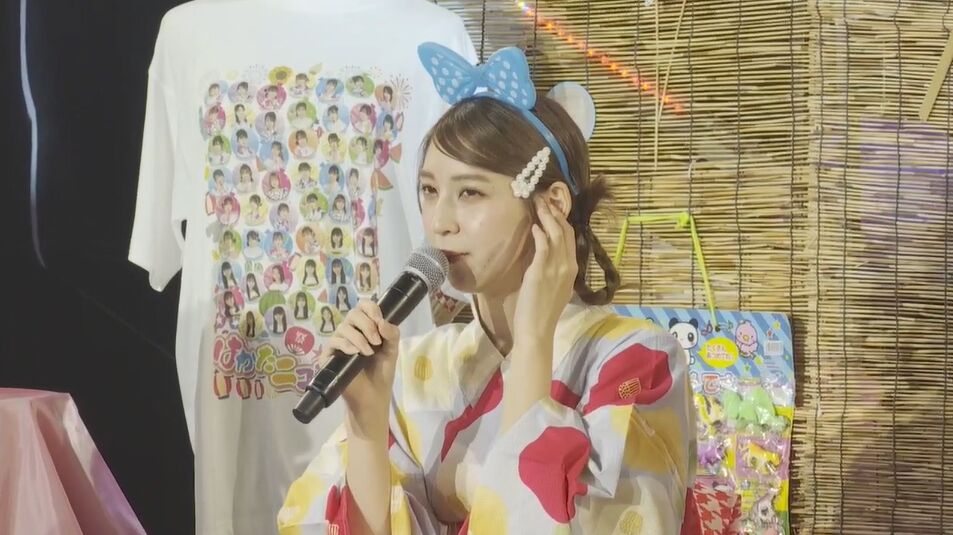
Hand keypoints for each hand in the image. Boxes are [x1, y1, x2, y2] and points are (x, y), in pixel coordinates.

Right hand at [320, 299, 400, 425]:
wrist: (373, 397)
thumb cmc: (381, 373)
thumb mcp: (392, 351)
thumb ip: (391, 334)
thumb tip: (382, 322)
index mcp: (365, 327)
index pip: (364, 306)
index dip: (371, 309)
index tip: (380, 321)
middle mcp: (350, 332)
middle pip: (353, 314)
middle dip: (367, 325)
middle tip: (377, 341)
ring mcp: (338, 343)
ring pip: (343, 327)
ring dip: (359, 338)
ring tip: (368, 353)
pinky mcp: (328, 356)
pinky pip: (333, 342)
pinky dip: (346, 344)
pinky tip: (356, 353)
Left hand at [513, 196, 578, 347]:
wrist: (537, 329)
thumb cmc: (542, 310)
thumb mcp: (555, 286)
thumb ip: (554, 269)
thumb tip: (545, 251)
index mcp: (572, 269)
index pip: (571, 238)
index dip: (562, 220)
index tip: (553, 207)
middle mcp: (568, 266)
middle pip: (566, 232)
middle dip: (555, 213)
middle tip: (544, 199)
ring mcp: (556, 268)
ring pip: (556, 235)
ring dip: (547, 217)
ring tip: (538, 204)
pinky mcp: (541, 271)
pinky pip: (543, 246)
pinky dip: (539, 233)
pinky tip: (533, 226)